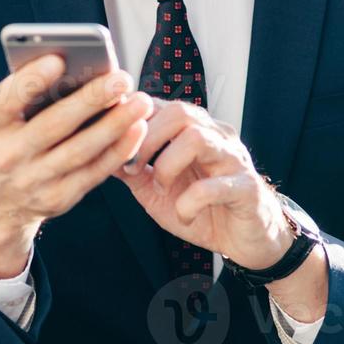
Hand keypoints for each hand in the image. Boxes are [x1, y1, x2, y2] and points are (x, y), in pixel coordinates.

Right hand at [0, 54, 154, 277]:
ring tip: (140, 102)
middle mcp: (7, 155)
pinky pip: (94, 172)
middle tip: (120, 79)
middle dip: (91, 100)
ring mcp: (32, 181)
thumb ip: (27, 92)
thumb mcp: (0, 116)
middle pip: (53, 125)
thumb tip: (75, 66)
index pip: (6, 101)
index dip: (31, 80)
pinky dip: (119, 150)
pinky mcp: (58, 199)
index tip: (58, 59)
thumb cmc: (6, 138)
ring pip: (80, 151)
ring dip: (115, 125)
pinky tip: (137, 128)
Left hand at [115, 99, 293, 270]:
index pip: (159, 104)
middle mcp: (215, 136)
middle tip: (131, 166)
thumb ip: (131, 169)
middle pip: (180, 111)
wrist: (248, 239)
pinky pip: (216, 186)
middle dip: (147, 137)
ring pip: (198, 139)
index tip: (109, 141)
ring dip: (168, 164)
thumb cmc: (202, 208)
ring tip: (159, 186)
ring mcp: (234, 159)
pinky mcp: (247, 188)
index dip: (130, 118)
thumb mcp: (156, 190)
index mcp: (192, 131)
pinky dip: (190, 202)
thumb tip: (94, 151)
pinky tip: (184, 214)